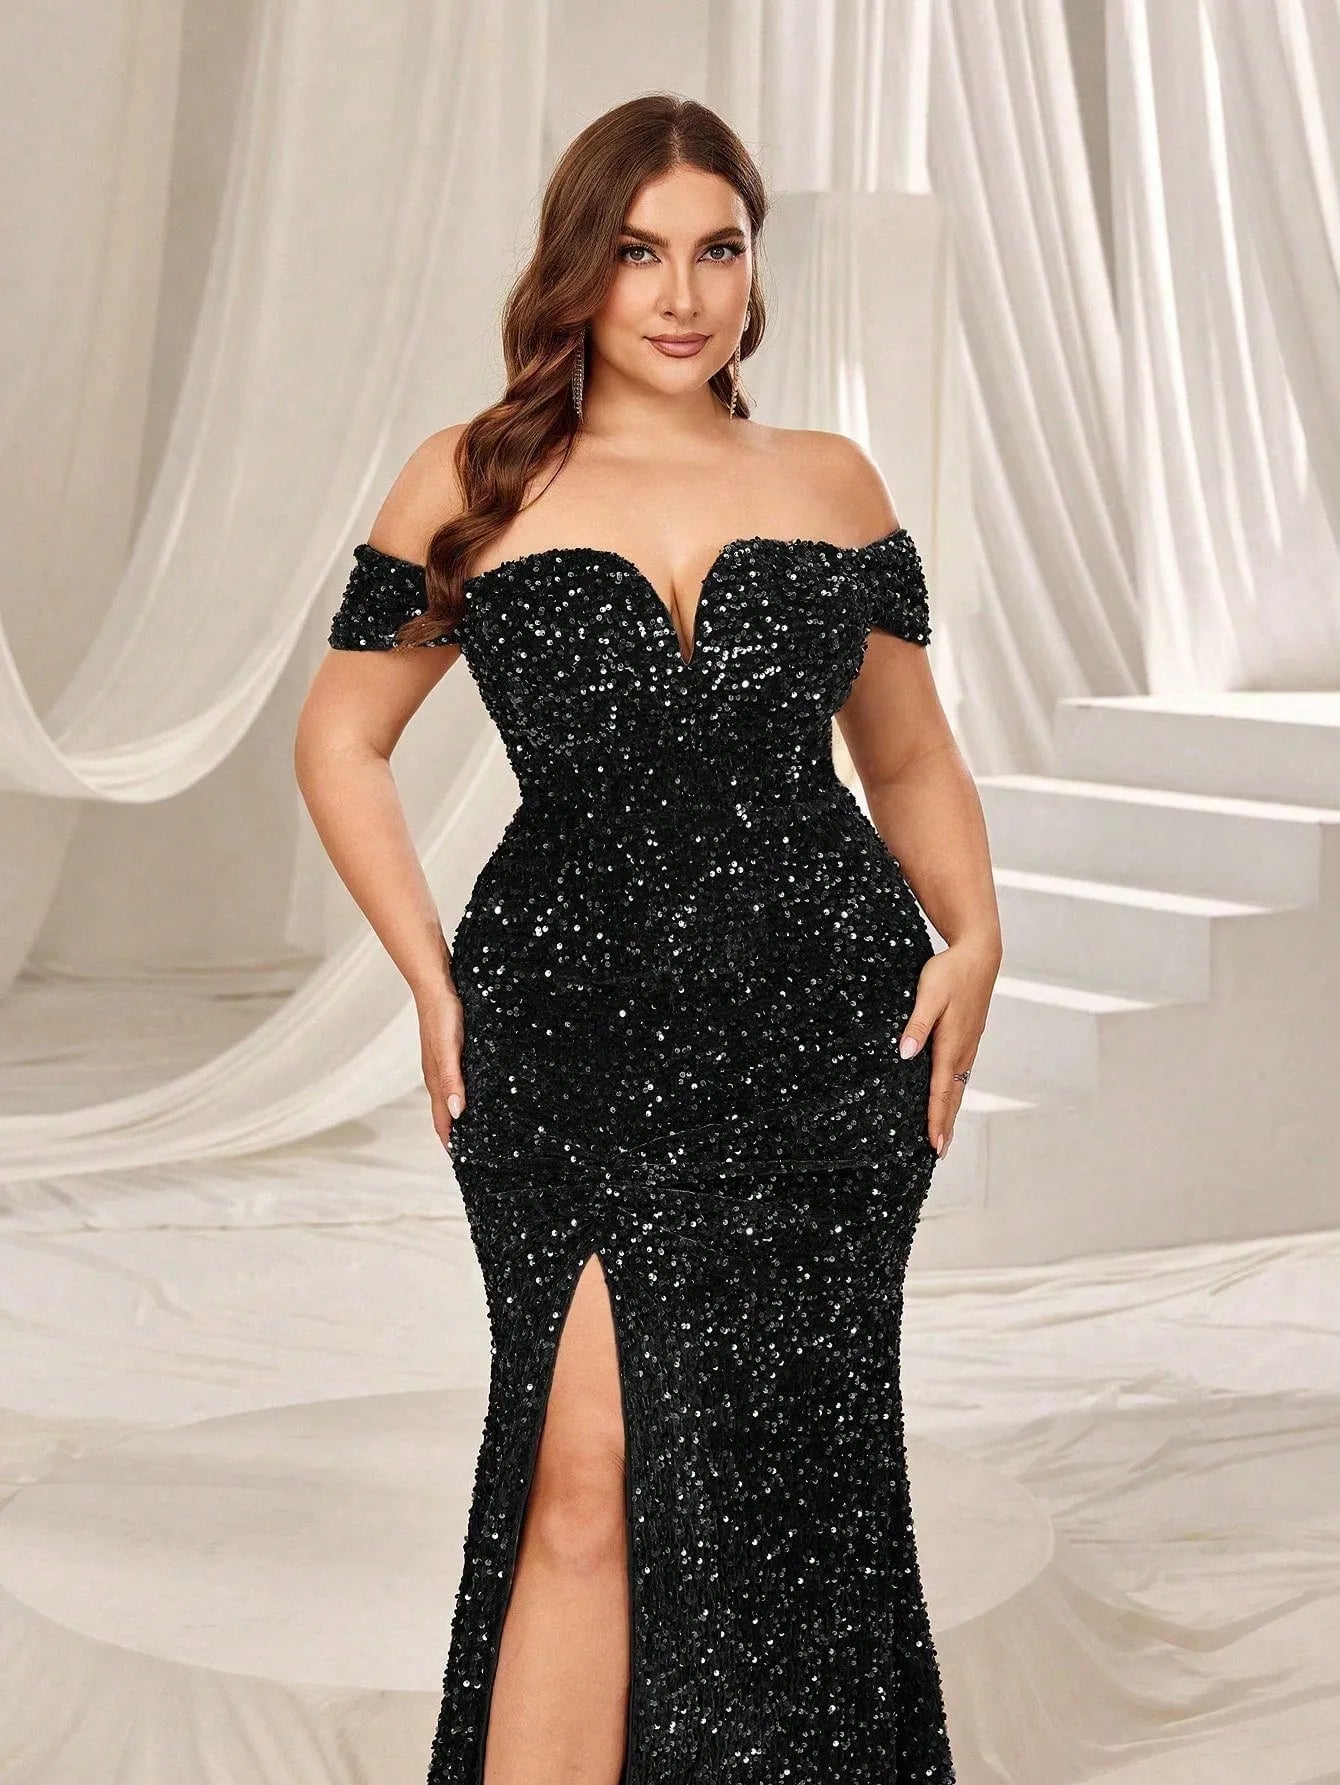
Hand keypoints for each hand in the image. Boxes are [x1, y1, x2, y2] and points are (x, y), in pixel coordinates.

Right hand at [417, 987, 466, 1148]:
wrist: (435, 984)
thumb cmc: (443, 1015)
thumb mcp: (449, 1049)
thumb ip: (452, 1080)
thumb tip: (458, 1114)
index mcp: (436, 1080)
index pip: (443, 1120)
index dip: (451, 1142)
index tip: (463, 1162)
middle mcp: (437, 1076)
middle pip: (445, 1114)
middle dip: (456, 1135)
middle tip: (473, 1154)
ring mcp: (442, 1064)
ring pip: (450, 1098)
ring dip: (459, 1117)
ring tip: (475, 1131)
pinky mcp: (449, 1052)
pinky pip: (455, 1082)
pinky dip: (463, 1096)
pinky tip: (476, 1094)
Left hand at [897, 937, 999, 1158]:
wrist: (979, 955)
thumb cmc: (950, 973)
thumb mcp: (928, 994)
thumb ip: (916, 1025)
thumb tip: (904, 1055)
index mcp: (951, 1045)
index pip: (940, 1092)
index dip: (936, 1120)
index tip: (933, 1146)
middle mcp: (962, 1051)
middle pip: (952, 1097)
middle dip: (945, 1126)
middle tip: (938, 1154)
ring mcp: (968, 1046)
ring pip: (957, 1087)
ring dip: (950, 1113)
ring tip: (943, 1136)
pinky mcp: (968, 1039)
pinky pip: (960, 1075)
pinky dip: (953, 1094)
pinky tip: (947, 1099)